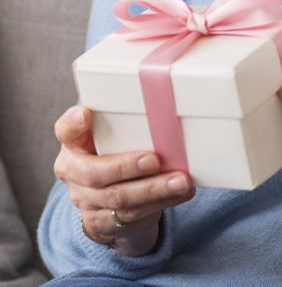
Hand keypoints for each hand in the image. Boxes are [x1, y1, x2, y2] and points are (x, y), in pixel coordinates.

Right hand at [53, 105, 195, 255]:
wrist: (108, 194)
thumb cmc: (117, 148)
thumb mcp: (115, 130)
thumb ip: (126, 118)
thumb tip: (164, 93)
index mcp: (74, 143)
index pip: (66, 130)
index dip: (74, 123)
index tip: (85, 114)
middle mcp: (73, 172)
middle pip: (94, 173)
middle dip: (126, 167)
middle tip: (155, 159)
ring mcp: (86, 200)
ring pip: (119, 198)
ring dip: (154, 190)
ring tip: (181, 181)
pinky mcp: (103, 221)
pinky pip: (133, 215)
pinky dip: (162, 203)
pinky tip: (181, 193)